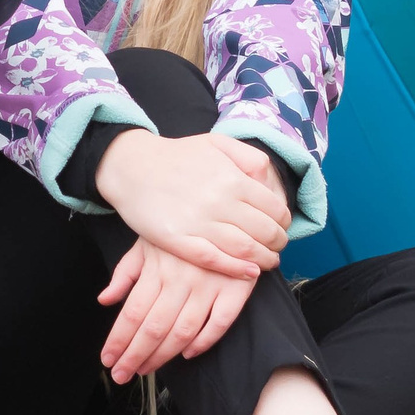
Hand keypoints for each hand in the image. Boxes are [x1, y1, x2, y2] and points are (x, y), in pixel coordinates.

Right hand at [96, 129, 289, 273]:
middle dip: (277, 244)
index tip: (281, 228)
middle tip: (276, 248)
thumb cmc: (176, 156)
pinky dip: (237, 269)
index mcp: (232, 178)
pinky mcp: (179, 240)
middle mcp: (220, 201)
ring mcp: (199, 223)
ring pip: (246, 250)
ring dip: (264, 260)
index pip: (275, 210)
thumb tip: (270, 181)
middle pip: (265, 232)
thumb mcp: (216, 143)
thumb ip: (248, 157)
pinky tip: (248, 271)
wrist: (130, 166)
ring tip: (267, 262)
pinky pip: (216, 260)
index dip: (284, 223)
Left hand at [97, 238, 256, 379]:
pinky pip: (220, 323)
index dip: (118, 339)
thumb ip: (126, 272)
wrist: (227, 207)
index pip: (132, 312)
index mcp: (157, 267)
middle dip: (134, 355)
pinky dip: (204, 341)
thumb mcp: (147, 242)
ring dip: (163, 355)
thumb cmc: (180, 228)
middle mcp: (181, 279)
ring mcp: (209, 285)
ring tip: (145, 370)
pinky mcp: (236, 289)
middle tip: (121, 375)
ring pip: (183, 330)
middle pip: (154, 327)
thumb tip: (105, 300)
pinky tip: (188, 354)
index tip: (107, 359)